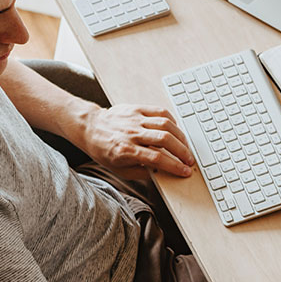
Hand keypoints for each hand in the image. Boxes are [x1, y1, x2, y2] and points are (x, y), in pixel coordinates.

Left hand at [77, 104, 194, 177]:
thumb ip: (142, 172)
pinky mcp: (137, 109)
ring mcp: (135, 119)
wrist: (90, 127)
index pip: (157, 158)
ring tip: (186, 147)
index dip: (174, 166)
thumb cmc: (104, 150)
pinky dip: (172, 121)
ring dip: (180, 137)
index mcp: (126, 151)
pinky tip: (176, 131)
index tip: (185, 171)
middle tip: (190, 160)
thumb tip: (162, 172)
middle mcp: (131, 134)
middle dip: (182, 152)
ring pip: (165, 124)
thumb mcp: (119, 169)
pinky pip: (160, 112)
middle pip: (165, 140)